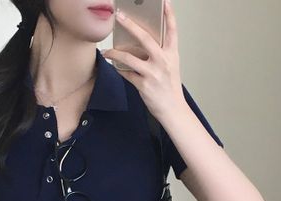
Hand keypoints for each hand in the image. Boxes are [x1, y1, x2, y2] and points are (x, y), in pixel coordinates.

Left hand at [102, 0, 183, 119]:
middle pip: (145, 38)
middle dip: (131, 25)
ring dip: (115, 53)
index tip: (164, 2)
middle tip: (119, 15)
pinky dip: (120, 70)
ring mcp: (153, 73)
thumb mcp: (170, 67)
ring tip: (107, 51)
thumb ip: (159, 54)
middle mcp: (163, 61)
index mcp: (172, 55)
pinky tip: (116, 67)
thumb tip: (141, 43)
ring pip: (129, 57)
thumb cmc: (170, 88)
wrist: (173, 109)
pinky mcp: (143, 85)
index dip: (168, 15)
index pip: (172, 30)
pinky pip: (127, 74)